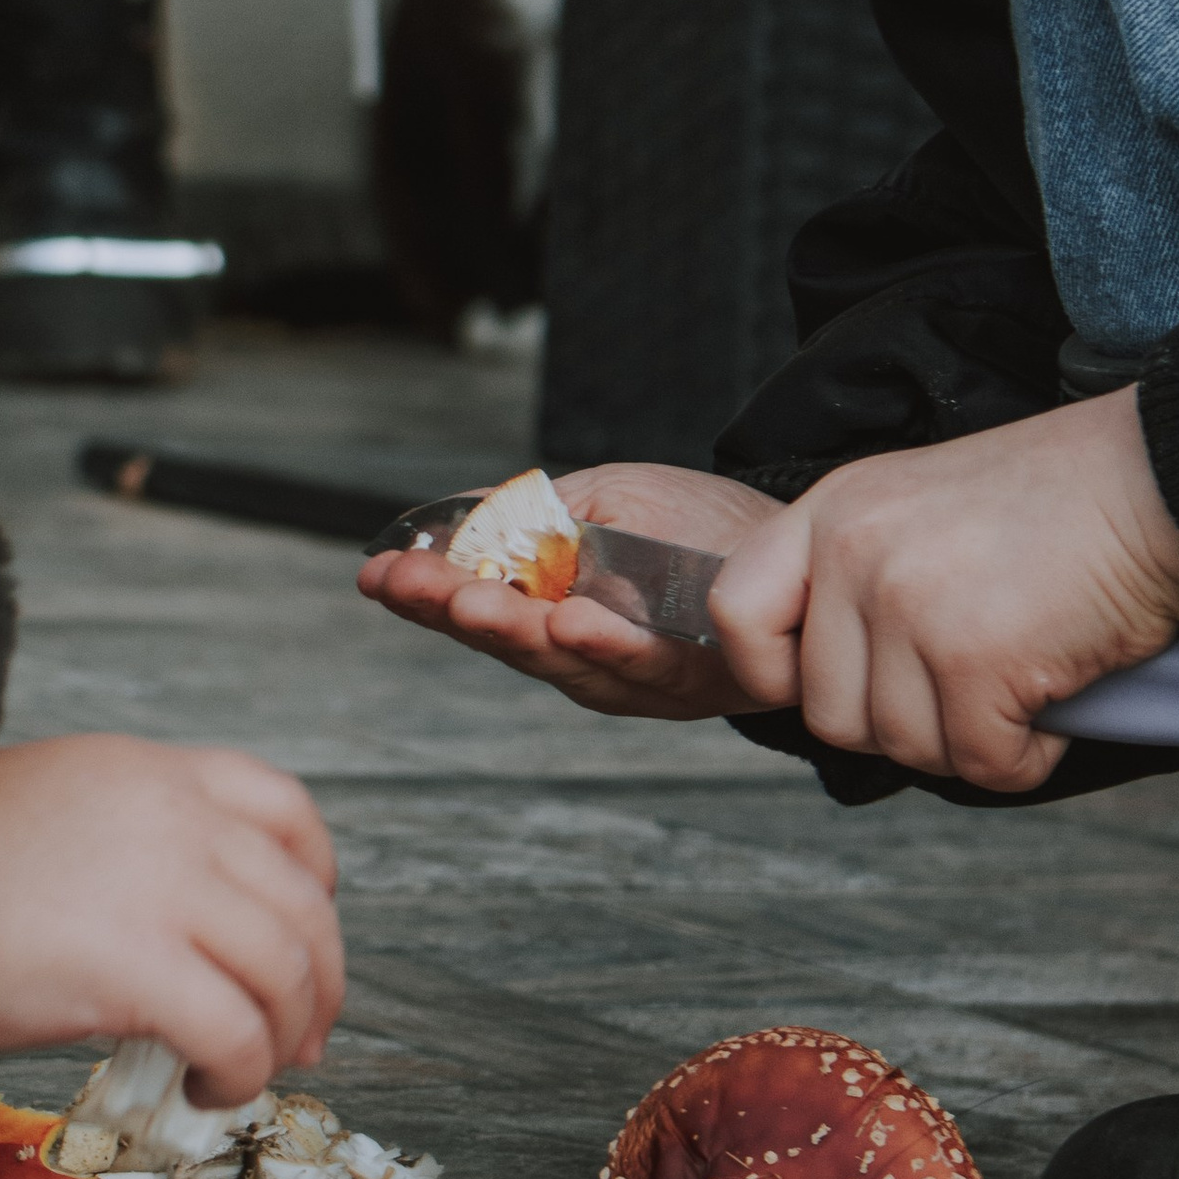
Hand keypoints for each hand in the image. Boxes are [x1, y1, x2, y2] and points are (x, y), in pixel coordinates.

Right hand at [0, 733, 341, 1106]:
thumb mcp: (48, 807)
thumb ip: (121, 841)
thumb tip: (160, 923)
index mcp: (150, 774)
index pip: (285, 811)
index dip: (316, 884)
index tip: (303, 933)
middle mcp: (174, 819)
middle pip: (301, 905)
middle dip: (317, 985)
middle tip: (301, 1038)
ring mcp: (161, 888)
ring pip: (283, 971)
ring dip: (283, 1037)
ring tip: (241, 1074)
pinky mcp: (132, 965)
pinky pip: (234, 1031)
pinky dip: (239, 1073)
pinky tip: (203, 1091)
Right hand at [358, 460, 782, 720]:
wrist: (803, 550)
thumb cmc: (699, 525)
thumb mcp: (606, 497)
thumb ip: (534, 513)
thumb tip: (450, 518)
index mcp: (552, 607)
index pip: (474, 605)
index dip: (422, 593)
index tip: (375, 573)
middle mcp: (585, 652)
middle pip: (508, 641)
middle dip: (457, 612)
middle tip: (413, 587)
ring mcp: (636, 674)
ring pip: (565, 663)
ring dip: (520, 633)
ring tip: (476, 605)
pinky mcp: (695, 681)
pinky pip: (647, 668)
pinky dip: (609, 647)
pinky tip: (573, 622)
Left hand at [712, 392, 1178, 790]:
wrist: (1161, 480)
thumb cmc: (1064, 501)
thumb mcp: (923, 507)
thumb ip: (864, 575)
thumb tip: (838, 675)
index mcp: (832, 511)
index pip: (735, 612)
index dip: (774, 672)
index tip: (827, 686)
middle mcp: (853, 553)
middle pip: (828, 710)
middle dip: (904, 721)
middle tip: (969, 688)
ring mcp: (908, 604)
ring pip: (902, 744)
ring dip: (970, 737)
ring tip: (1020, 681)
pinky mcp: (972, 657)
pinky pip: (977, 761)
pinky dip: (1025, 754)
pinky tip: (1054, 702)